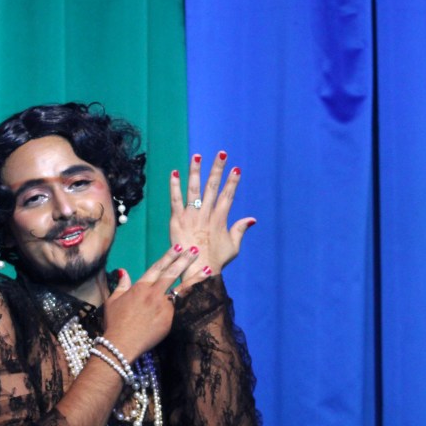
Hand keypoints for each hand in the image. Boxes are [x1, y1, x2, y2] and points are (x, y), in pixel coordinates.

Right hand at [102, 244, 199, 359]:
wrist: (121, 343)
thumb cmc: (114, 323)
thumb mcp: (113, 300)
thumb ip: (121, 285)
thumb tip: (123, 271)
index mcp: (140, 287)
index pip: (157, 268)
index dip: (168, 256)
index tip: (177, 247)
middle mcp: (154, 293)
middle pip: (171, 273)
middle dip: (184, 260)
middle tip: (194, 250)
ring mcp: (163, 306)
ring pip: (182, 289)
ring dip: (195, 278)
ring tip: (207, 269)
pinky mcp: (170, 319)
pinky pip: (184, 306)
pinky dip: (194, 299)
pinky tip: (204, 293)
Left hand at [169, 151, 255, 281]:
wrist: (197, 272)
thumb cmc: (215, 261)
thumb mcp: (233, 247)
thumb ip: (240, 230)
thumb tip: (252, 219)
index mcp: (220, 219)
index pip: (228, 195)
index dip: (232, 181)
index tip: (237, 168)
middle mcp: (206, 215)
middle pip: (213, 187)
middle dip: (218, 169)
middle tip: (221, 153)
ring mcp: (191, 216)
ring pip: (194, 189)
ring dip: (196, 171)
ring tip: (197, 156)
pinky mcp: (177, 220)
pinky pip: (175, 200)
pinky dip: (174, 186)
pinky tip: (174, 172)